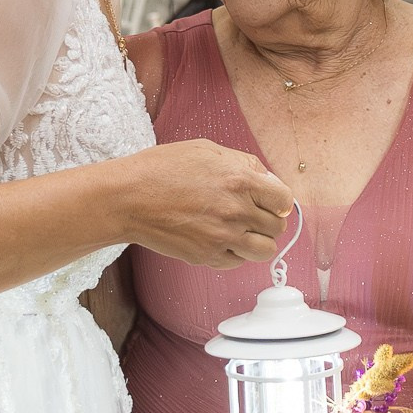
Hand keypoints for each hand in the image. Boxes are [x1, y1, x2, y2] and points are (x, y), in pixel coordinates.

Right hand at [119, 139, 292, 268]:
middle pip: (277, 227)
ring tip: (241, 232)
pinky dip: (234, 253)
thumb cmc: (161, 169)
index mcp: (240, 181)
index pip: (284, 200)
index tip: (271, 202)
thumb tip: (266, 179)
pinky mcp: (207, 256)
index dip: (279, 201)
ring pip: (264, 251)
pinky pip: (237, 262)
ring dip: (257, 241)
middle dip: (269, 220)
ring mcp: (222, 237)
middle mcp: (236, 211)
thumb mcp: (206, 150)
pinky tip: (220, 239)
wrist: (128, 198)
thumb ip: (243, 163)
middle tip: (252, 215)